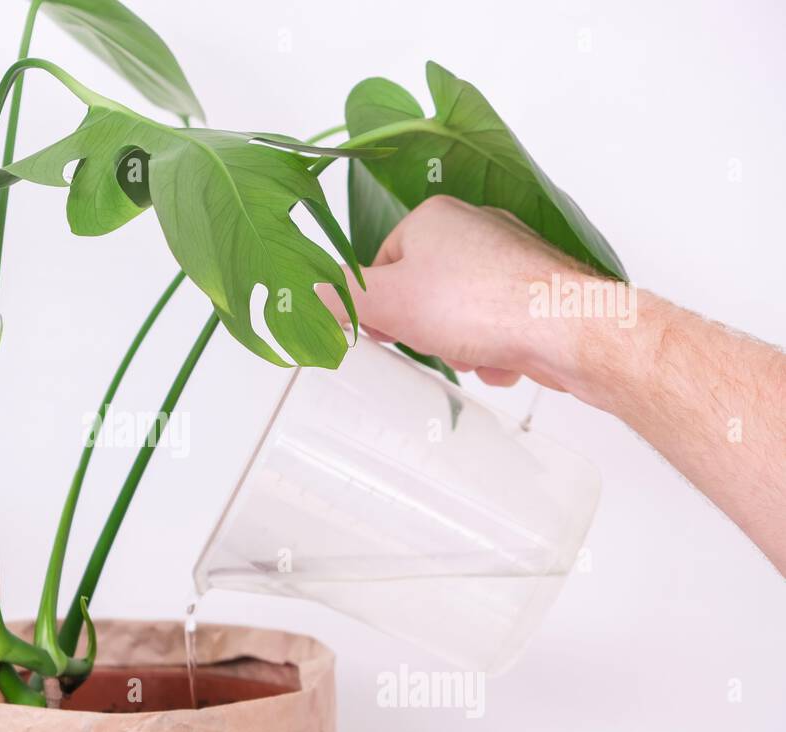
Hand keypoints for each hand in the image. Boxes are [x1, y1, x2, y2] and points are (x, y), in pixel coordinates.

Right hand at [319, 194, 595, 392]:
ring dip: (461, 346)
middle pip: (422, 292)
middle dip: (426, 330)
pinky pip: (496, 326)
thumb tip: (317, 290)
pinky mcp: (537, 290)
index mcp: (433, 219)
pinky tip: (501, 358)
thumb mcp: (388, 304)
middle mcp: (474, 229)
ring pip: (461, 314)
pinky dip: (494, 349)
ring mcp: (510, 258)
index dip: (379, 307)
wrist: (567, 328)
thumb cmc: (484, 306)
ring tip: (475, 352)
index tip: (387, 331)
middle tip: (434, 342)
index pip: (382, 265)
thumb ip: (346, 298)